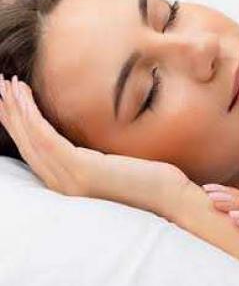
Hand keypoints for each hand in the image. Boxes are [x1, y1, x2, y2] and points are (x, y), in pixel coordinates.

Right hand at [0, 74, 190, 217]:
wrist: (175, 201)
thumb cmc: (157, 186)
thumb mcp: (122, 168)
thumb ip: (104, 161)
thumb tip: (102, 150)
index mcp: (72, 185)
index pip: (37, 153)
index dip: (20, 127)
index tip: (9, 103)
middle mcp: (65, 186)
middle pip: (28, 145)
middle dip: (11, 114)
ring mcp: (70, 180)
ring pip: (32, 138)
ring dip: (16, 109)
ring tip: (6, 83)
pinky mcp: (81, 170)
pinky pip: (46, 137)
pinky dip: (32, 114)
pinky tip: (23, 95)